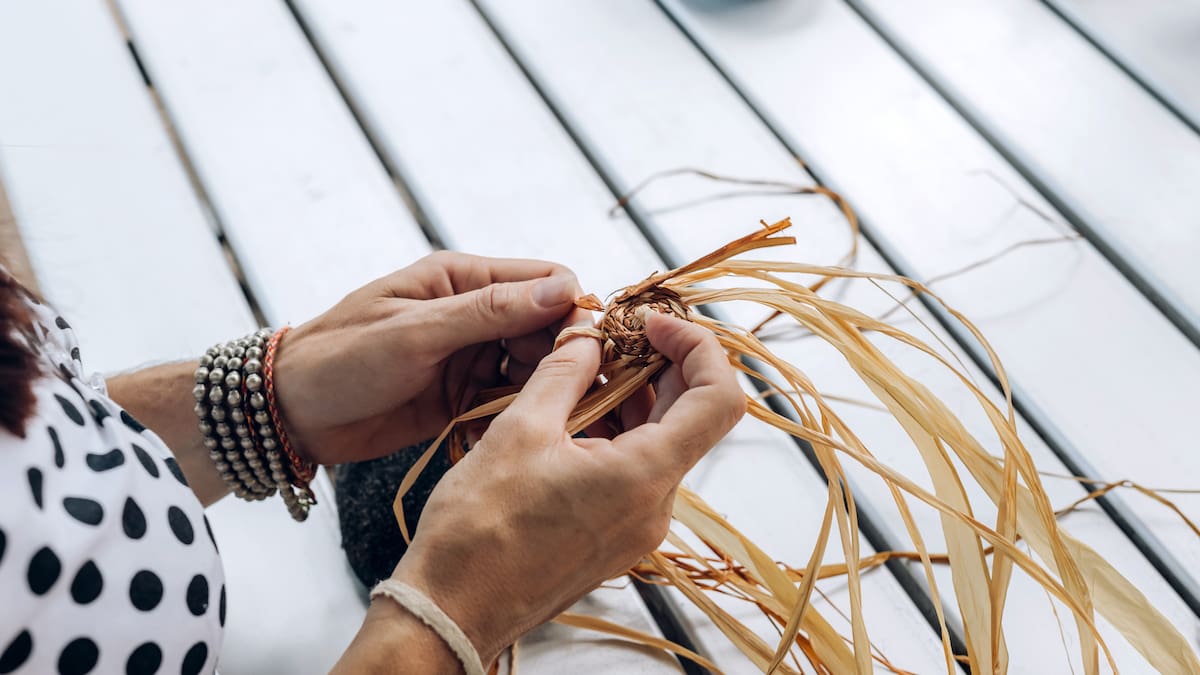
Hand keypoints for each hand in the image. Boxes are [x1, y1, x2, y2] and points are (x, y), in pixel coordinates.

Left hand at [272, 252, 581, 465]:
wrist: (288, 415)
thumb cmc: (340, 360)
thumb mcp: (416, 332)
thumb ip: (489, 311)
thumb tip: (564, 287)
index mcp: (462, 279)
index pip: (545, 280)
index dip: (571, 311)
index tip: (584, 352)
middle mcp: (473, 313)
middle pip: (547, 328)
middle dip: (564, 358)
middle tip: (570, 398)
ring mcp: (469, 356)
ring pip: (534, 368)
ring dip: (544, 390)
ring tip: (549, 420)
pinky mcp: (462, 397)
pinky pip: (508, 401)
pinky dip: (518, 414)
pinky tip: (519, 434)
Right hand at [387, 312, 746, 663]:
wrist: (453, 609)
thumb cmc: (478, 530)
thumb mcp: (520, 430)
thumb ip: (565, 373)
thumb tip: (589, 334)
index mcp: (645, 476)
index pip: (718, 398)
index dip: (699, 347)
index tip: (654, 323)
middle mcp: (655, 507)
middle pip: (690, 417)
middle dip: (658, 366)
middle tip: (613, 335)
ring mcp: (637, 527)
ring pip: (659, 443)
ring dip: (632, 399)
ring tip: (582, 372)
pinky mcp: (615, 538)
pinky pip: (635, 472)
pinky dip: (615, 433)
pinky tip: (572, 415)